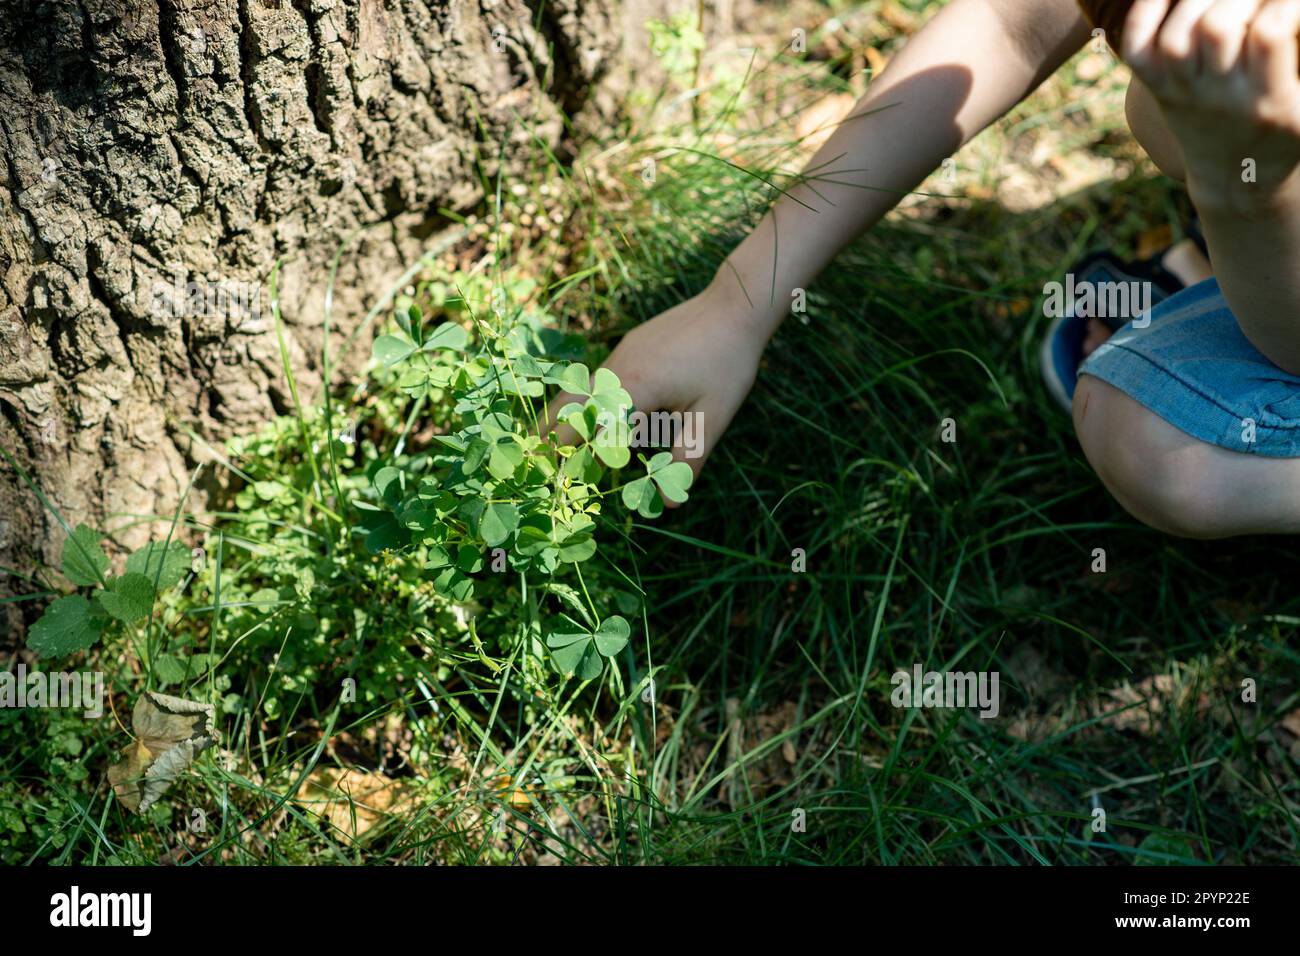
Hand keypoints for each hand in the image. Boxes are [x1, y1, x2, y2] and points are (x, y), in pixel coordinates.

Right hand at [543, 281, 765, 488]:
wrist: (734, 304)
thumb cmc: (727, 361)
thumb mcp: (713, 415)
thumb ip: (688, 458)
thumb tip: (671, 502)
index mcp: (635, 388)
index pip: (590, 431)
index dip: (573, 459)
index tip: (558, 484)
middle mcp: (617, 370)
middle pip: (569, 406)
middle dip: (549, 437)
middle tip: (531, 465)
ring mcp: (621, 355)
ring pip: (578, 389)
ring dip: (561, 417)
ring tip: (543, 443)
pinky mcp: (630, 347)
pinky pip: (596, 378)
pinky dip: (581, 400)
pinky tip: (583, 414)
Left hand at [1122, 0, 1299, 210]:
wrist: (1237, 179)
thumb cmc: (1288, 132)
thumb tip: (1294, 15)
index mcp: (1270, 100)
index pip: (1269, 34)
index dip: (1283, 1)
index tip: (1288, 1)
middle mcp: (1220, 98)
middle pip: (1216, 28)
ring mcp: (1184, 95)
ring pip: (1176, 37)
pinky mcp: (1160, 92)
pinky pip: (1138, 50)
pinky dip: (1144, 13)